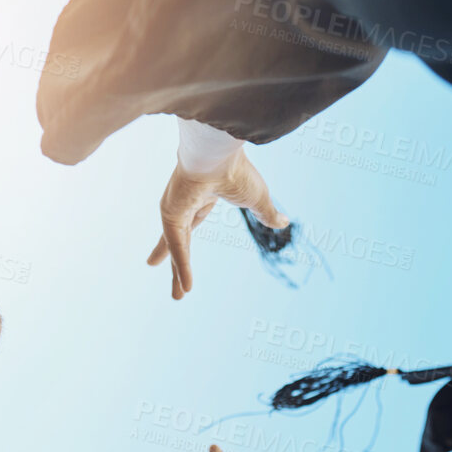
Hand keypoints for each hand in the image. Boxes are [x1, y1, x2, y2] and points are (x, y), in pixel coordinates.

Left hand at [148, 150, 287, 299]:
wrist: (218, 152)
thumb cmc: (237, 170)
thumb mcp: (258, 198)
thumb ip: (267, 213)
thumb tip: (285, 223)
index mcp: (201, 196)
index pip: (191, 225)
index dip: (186, 241)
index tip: (175, 251)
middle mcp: (183, 204)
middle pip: (178, 242)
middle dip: (174, 263)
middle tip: (166, 280)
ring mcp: (174, 210)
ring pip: (176, 249)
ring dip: (177, 274)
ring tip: (178, 298)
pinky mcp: (171, 215)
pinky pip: (178, 248)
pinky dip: (183, 268)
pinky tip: (186, 288)